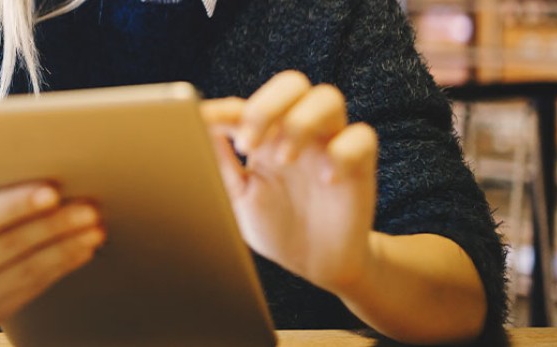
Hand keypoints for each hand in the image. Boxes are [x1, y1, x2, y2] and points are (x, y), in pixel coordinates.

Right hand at [0, 152, 105, 332]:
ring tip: (94, 224)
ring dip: (66, 245)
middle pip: (11, 246)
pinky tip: (84, 247)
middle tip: (87, 205)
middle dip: (53, 224)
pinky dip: (64, 265)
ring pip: (30, 269)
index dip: (15, 205)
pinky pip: (36, 287)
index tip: (50, 190)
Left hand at [201, 71, 378, 292]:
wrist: (316, 264)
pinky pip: (361, 137)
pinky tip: (327, 180)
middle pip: (291, 84)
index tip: (203, 120)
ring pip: (327, 98)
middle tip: (248, 145)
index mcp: (266, 136)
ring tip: (284, 160)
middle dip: (267, 107)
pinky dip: (343, 153)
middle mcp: (299, 131)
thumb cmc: (276, 226)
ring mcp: (330, 144)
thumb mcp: (239, 197)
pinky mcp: (360, 164)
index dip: (224, 110)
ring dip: (301, 122)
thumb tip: (195, 130)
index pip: (246, 106)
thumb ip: (220, 164)